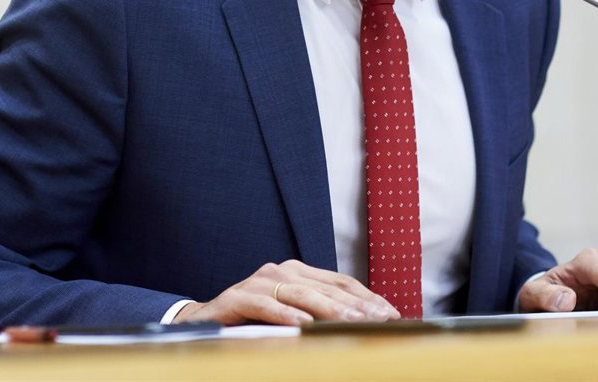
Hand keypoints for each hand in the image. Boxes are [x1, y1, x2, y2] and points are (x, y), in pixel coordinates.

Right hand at [172, 260, 400, 325]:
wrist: (205, 321)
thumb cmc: (254, 320)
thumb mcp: (292, 315)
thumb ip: (319, 314)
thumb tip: (362, 324)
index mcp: (298, 272)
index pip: (341, 282)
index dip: (367, 297)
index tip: (391, 314)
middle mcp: (282, 271)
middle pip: (326, 287)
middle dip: (356, 305)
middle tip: (379, 320)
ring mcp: (260, 281)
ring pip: (301, 293)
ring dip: (328, 309)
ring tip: (351, 321)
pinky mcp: (239, 296)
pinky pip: (267, 305)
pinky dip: (286, 315)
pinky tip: (303, 325)